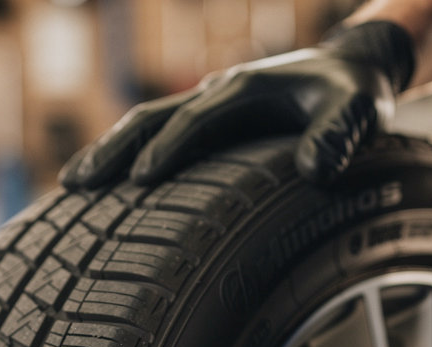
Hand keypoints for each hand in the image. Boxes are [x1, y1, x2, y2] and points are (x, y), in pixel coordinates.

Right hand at [60, 20, 413, 188]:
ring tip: (72, 187)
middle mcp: (215, 95)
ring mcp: (204, 109)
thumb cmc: (351, 96)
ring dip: (108, 154)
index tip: (140, 180)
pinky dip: (126, 160)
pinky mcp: (203, 126)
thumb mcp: (359, 111)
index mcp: (244, 90)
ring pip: (143, 127)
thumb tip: (315, 170)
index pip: (194, 121)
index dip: (168, 149)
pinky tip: (105, 191)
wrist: (348, 70)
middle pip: (150, 118)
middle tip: (77, 183)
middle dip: (113, 150)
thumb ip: (341, 135)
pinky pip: (155, 139)